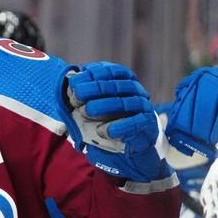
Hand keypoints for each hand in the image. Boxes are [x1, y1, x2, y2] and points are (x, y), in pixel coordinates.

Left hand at [62, 62, 171, 182]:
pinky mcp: (148, 125)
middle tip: (75, 98)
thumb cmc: (110, 121)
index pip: (108, 71)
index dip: (89, 76)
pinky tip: (102, 131)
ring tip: (85, 112)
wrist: (134, 146)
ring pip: (124, 103)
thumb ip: (84, 97)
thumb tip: (70, 89)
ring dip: (103, 106)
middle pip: (114, 85)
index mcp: (123, 81)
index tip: (72, 85)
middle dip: (92, 90)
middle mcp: (135, 90)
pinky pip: (134, 123)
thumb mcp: (95, 107)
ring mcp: (143, 107)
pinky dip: (117, 127)